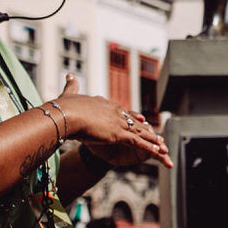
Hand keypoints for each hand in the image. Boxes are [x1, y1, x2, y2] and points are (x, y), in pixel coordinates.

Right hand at [55, 74, 171, 167]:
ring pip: (140, 132)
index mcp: (105, 104)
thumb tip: (69, 75)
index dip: (132, 119)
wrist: (66, 113)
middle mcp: (115, 111)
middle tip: (158, 136)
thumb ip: (72, 86)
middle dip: (146, 131)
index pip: (122, 112)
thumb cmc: (64, 107)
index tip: (141, 122)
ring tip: (163, 146)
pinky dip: (148, 147)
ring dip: (152, 141)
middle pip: (135, 122)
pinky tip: (157, 151)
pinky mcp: (117, 134)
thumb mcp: (69, 94)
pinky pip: (136, 142)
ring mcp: (117, 122)